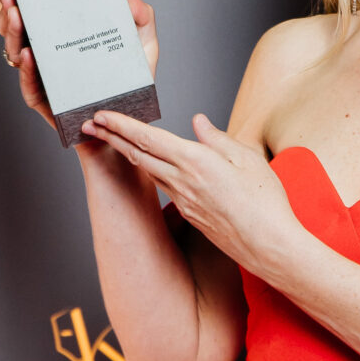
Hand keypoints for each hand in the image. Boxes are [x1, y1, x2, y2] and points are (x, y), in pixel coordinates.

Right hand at [0, 0, 157, 142]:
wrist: (128, 124)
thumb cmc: (132, 83)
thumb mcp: (143, 45)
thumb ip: (141, 16)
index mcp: (62, 34)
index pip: (32, 9)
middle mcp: (47, 53)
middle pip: (15, 28)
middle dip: (7, 9)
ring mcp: (43, 77)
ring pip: (14, 52)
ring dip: (13, 33)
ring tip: (17, 16)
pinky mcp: (46, 102)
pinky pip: (29, 85)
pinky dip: (25, 70)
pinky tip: (27, 54)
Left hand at [81, 110, 302, 275]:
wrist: (268, 247)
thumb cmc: (266, 203)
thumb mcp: (247, 159)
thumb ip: (217, 139)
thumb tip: (197, 122)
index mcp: (195, 162)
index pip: (148, 138)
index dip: (121, 125)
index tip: (102, 114)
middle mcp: (182, 181)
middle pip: (138, 154)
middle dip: (111, 137)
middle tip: (91, 124)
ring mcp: (183, 200)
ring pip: (148, 171)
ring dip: (128, 153)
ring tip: (114, 140)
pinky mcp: (190, 215)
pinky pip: (164, 186)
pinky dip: (150, 170)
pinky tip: (150, 165)